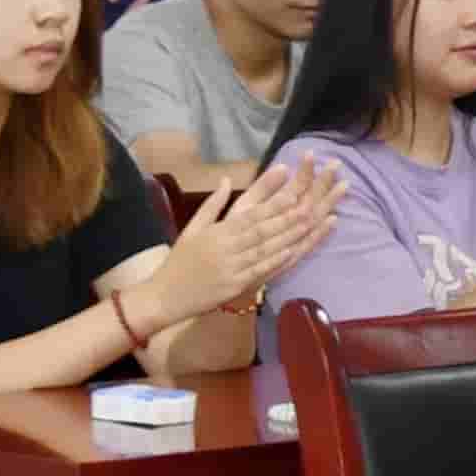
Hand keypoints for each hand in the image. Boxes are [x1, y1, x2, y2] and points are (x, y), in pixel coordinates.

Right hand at [120, 160, 347, 335]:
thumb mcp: (192, 228)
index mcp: (218, 231)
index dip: (273, 200)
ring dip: (289, 235)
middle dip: (288, 215)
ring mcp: (232, 267)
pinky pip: (258, 271)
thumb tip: (226, 179)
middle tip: (311, 200)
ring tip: (309, 221)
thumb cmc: (179, 261)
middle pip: (263, 229)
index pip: (251, 213)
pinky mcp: (235, 286)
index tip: (292, 188)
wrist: (164, 296)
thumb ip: (212, 204)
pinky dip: (275, 260)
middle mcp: (227, 247)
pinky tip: (292, 251)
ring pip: (265, 248)